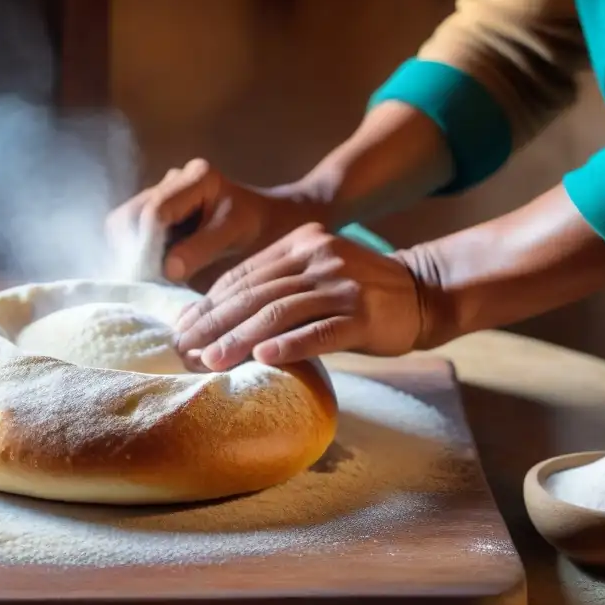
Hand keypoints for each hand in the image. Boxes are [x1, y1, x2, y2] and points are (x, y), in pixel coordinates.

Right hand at [106, 159, 324, 285]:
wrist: (271, 224)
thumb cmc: (261, 229)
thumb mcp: (238, 236)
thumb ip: (203, 248)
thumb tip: (167, 269)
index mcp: (197, 177)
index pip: (155, 212)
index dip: (148, 248)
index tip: (153, 279)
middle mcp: (173, 180)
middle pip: (128, 216)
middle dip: (132, 252)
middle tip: (147, 285)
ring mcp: (160, 195)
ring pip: (122, 226)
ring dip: (130, 256)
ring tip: (150, 283)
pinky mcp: (154, 215)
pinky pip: (130, 236)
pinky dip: (135, 257)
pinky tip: (151, 277)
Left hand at [174, 223, 423, 371]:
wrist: (424, 291)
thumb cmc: (359, 291)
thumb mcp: (315, 273)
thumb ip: (276, 286)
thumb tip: (218, 320)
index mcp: (299, 243)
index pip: (242, 275)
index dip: (207, 303)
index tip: (180, 328)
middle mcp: (317, 258)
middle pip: (253, 294)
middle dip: (212, 324)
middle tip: (182, 349)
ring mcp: (341, 286)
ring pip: (278, 313)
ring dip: (238, 339)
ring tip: (209, 361)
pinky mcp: (362, 315)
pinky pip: (319, 332)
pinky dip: (288, 345)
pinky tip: (262, 359)